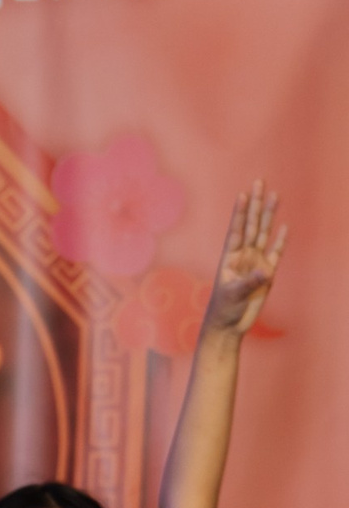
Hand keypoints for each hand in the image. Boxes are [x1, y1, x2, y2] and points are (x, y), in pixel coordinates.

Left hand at [204, 183, 284, 338]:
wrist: (229, 325)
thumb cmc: (224, 309)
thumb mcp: (234, 295)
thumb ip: (249, 282)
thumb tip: (265, 270)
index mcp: (230, 257)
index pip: (236, 230)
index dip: (239, 213)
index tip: (242, 194)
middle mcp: (243, 255)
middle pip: (251, 224)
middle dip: (255, 204)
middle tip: (259, 182)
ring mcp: (255, 262)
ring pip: (264, 233)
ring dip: (268, 215)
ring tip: (274, 195)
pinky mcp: (266, 273)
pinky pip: (275, 253)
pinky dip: (280, 240)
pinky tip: (284, 226)